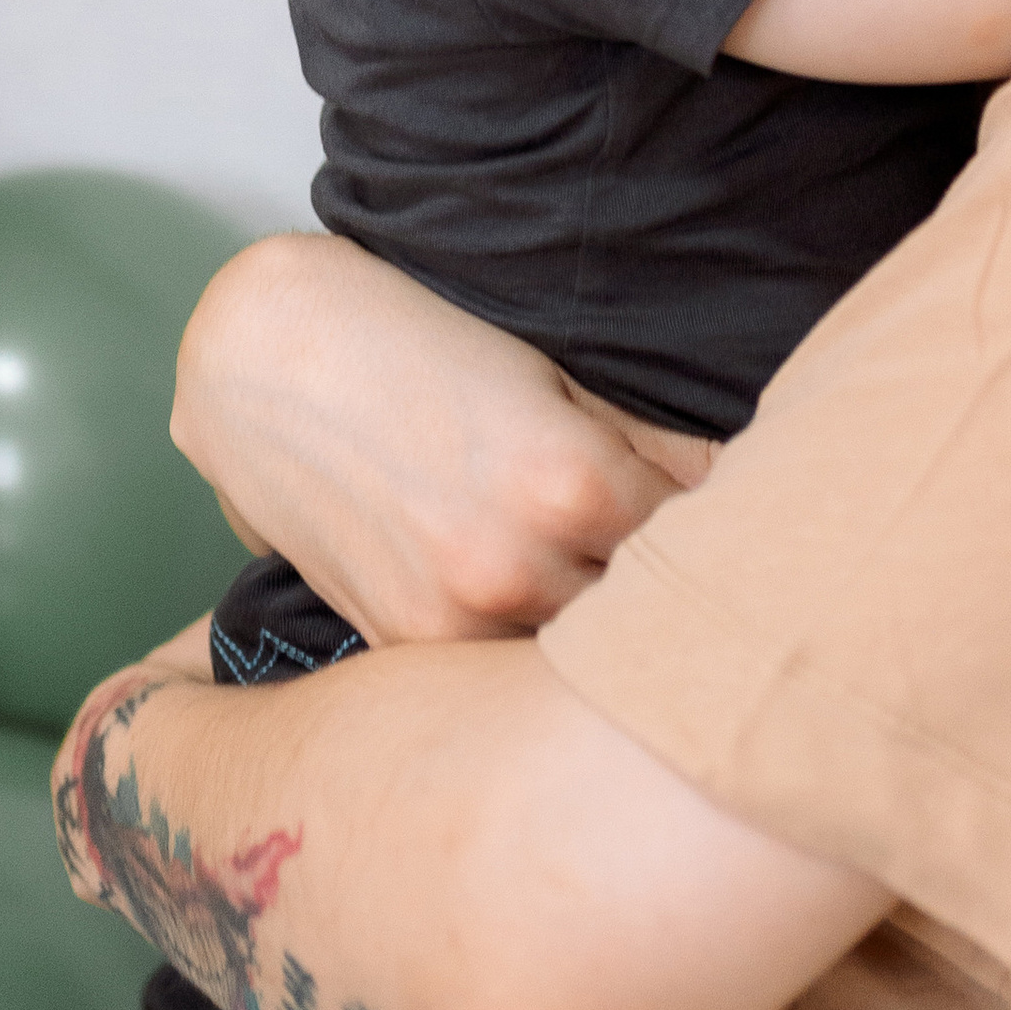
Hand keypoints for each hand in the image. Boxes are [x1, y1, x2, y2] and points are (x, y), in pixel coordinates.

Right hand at [173, 234, 686, 642]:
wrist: (266, 356)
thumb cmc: (415, 344)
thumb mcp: (551, 377)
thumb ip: (647, 446)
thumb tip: (735, 490)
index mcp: (572, 484)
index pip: (701, 539)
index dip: (727, 530)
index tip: (744, 528)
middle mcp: (517, 566)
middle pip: (644, 615)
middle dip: (669, 594)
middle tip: (697, 573)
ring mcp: (454, 618)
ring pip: (576, 654)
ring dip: (601, 631)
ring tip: (618, 599)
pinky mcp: (404, 641)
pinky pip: (500, 666)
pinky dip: (527, 640)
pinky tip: (539, 608)